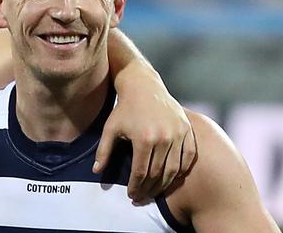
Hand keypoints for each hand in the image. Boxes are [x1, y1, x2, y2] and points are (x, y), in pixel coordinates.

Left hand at [93, 62, 196, 201]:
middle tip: (142, 197)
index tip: (132, 195)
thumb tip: (96, 171)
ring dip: (165, 184)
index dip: (136, 187)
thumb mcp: (110, 128)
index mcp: (144, 139)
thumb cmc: (124, 109)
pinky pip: (188, 157)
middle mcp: (164, 138)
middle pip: (158, 174)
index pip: (140, 172)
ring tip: (155, 191)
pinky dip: (181, 170)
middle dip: (149, 189)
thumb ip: (103, 151)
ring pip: (174, 169)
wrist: (144, 87)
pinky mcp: (187, 130)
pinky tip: (172, 177)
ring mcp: (178, 134)